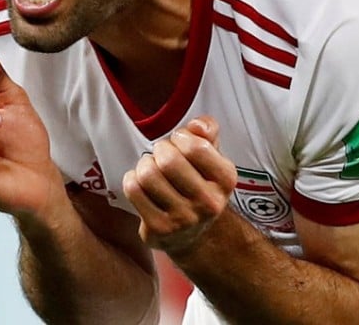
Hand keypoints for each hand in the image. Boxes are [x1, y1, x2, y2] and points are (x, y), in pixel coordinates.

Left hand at [122, 116, 237, 254]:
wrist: (191, 233)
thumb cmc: (197, 182)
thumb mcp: (211, 154)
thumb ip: (207, 129)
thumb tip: (197, 126)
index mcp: (226, 179)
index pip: (196, 146)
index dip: (181, 136)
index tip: (179, 141)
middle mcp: (209, 202)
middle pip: (169, 160)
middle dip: (160, 149)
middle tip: (162, 155)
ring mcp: (184, 219)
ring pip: (148, 174)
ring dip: (144, 164)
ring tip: (152, 169)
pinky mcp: (159, 229)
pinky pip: (134, 190)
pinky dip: (132, 180)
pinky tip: (141, 184)